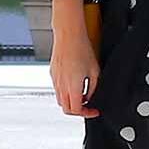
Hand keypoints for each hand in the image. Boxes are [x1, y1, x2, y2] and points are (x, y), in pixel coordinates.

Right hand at [50, 0, 100, 117]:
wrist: (69, 35)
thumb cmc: (81, 49)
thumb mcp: (95, 71)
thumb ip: (93, 87)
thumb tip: (90, 96)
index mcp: (72, 87)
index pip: (77, 110)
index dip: (87, 113)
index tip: (93, 110)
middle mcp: (61, 85)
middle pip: (66, 109)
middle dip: (78, 111)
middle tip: (88, 106)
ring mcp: (55, 80)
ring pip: (60, 100)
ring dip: (71, 102)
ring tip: (82, 95)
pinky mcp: (52, 74)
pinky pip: (57, 89)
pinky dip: (65, 93)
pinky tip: (74, 85)